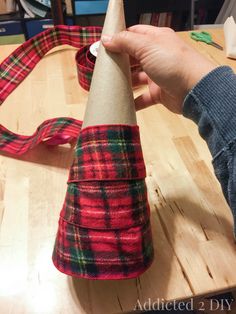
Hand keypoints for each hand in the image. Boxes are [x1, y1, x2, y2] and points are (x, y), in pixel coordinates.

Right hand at [102, 25, 216, 113]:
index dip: (119, 39)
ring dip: (125, 82)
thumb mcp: (146, 47)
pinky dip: (133, 101)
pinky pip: (143, 97)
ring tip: (109, 86)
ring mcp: (158, 75)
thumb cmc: (171, 62)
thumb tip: (105, 39)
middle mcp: (157, 55)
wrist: (195, 89)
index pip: (134, 34)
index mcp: (156, 39)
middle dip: (119, 62)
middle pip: (134, 57)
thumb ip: (125, 42)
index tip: (104, 46)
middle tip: (103, 68)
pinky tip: (122, 103)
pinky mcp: (159, 93)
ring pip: (137, 78)